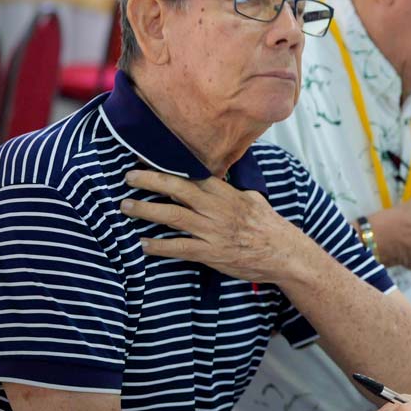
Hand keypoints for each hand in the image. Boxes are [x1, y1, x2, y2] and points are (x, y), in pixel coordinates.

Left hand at [122, 170, 314, 284]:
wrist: (283, 253)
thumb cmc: (268, 226)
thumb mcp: (252, 198)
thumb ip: (230, 188)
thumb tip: (216, 175)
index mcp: (225, 193)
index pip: (192, 173)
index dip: (168, 165)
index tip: (148, 157)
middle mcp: (216, 209)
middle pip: (177, 190)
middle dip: (150, 181)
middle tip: (129, 177)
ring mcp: (212, 231)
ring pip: (173, 217)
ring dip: (146, 211)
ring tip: (127, 206)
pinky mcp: (211, 253)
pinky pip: (180, 248)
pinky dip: (160, 246)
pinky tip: (145, 244)